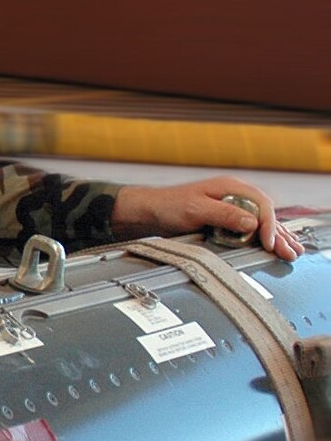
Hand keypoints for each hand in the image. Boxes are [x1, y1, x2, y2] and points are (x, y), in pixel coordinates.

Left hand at [112, 176, 303, 260]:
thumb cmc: (167, 205)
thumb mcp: (195, 209)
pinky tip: (274, 246)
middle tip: (291, 252)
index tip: (269, 242)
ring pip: (261, 222)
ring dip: (276, 237)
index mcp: (229, 187)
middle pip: (265, 214)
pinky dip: (264, 238)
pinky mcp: (225, 220)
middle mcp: (233, 196)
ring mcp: (230, 208)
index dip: (268, 224)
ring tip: (292, 252)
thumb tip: (251, 222)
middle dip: (279, 234)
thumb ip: (224, 214)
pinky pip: (250, 229)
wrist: (148, 212)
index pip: (261, 204)